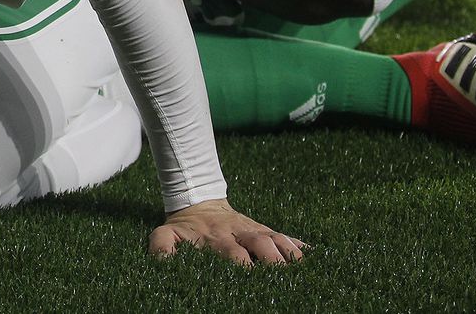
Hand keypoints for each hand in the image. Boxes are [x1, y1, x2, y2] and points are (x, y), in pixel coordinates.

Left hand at [148, 198, 307, 265]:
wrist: (197, 199)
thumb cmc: (184, 226)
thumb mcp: (167, 234)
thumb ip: (161, 247)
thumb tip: (161, 263)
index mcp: (217, 239)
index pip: (233, 254)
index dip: (242, 266)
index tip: (250, 277)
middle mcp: (240, 234)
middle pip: (260, 244)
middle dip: (272, 260)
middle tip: (283, 277)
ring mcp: (254, 230)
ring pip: (276, 238)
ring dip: (289, 251)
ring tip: (302, 267)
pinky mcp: (264, 229)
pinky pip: (284, 235)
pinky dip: (299, 244)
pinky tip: (314, 255)